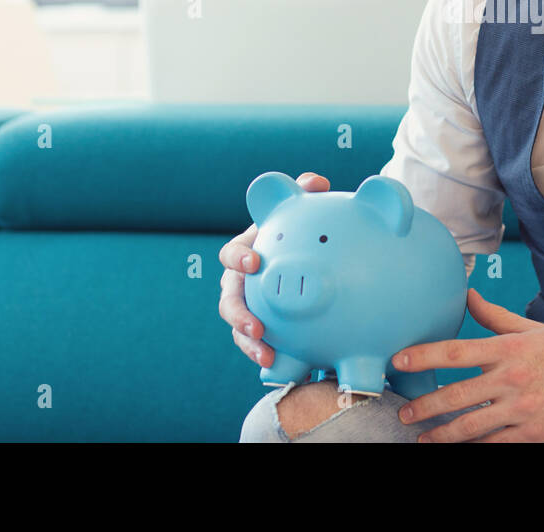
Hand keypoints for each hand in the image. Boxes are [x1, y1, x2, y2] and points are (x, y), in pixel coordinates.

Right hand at [219, 171, 329, 367]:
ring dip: (248, 342)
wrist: (308, 261)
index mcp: (247, 251)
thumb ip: (306, 193)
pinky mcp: (260, 326)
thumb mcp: (302, 213)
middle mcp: (241, 281)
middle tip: (255, 326)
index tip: (252, 263)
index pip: (232, 254)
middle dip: (237, 314)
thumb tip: (315, 182)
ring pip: (238, 327)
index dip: (238, 259)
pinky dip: (265, 352)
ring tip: (266, 353)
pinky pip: (257, 342)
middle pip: (228, 299)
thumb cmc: (299, 233)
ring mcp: (248, 305)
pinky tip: (280, 362)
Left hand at [391, 288, 543, 441]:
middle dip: (424, 407)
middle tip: (405, 413)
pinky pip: (494, 445)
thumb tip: (468, 295)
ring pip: (471, 426)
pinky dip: (473, 448)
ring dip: (441, 435)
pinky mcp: (533, 435)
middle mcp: (512, 379)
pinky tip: (458, 449)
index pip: (456, 351)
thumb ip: (495, 316)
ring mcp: (522, 409)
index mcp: (509, 350)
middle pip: (456, 394)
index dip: (423, 356)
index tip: (399, 360)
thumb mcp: (532, 330)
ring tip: (422, 439)